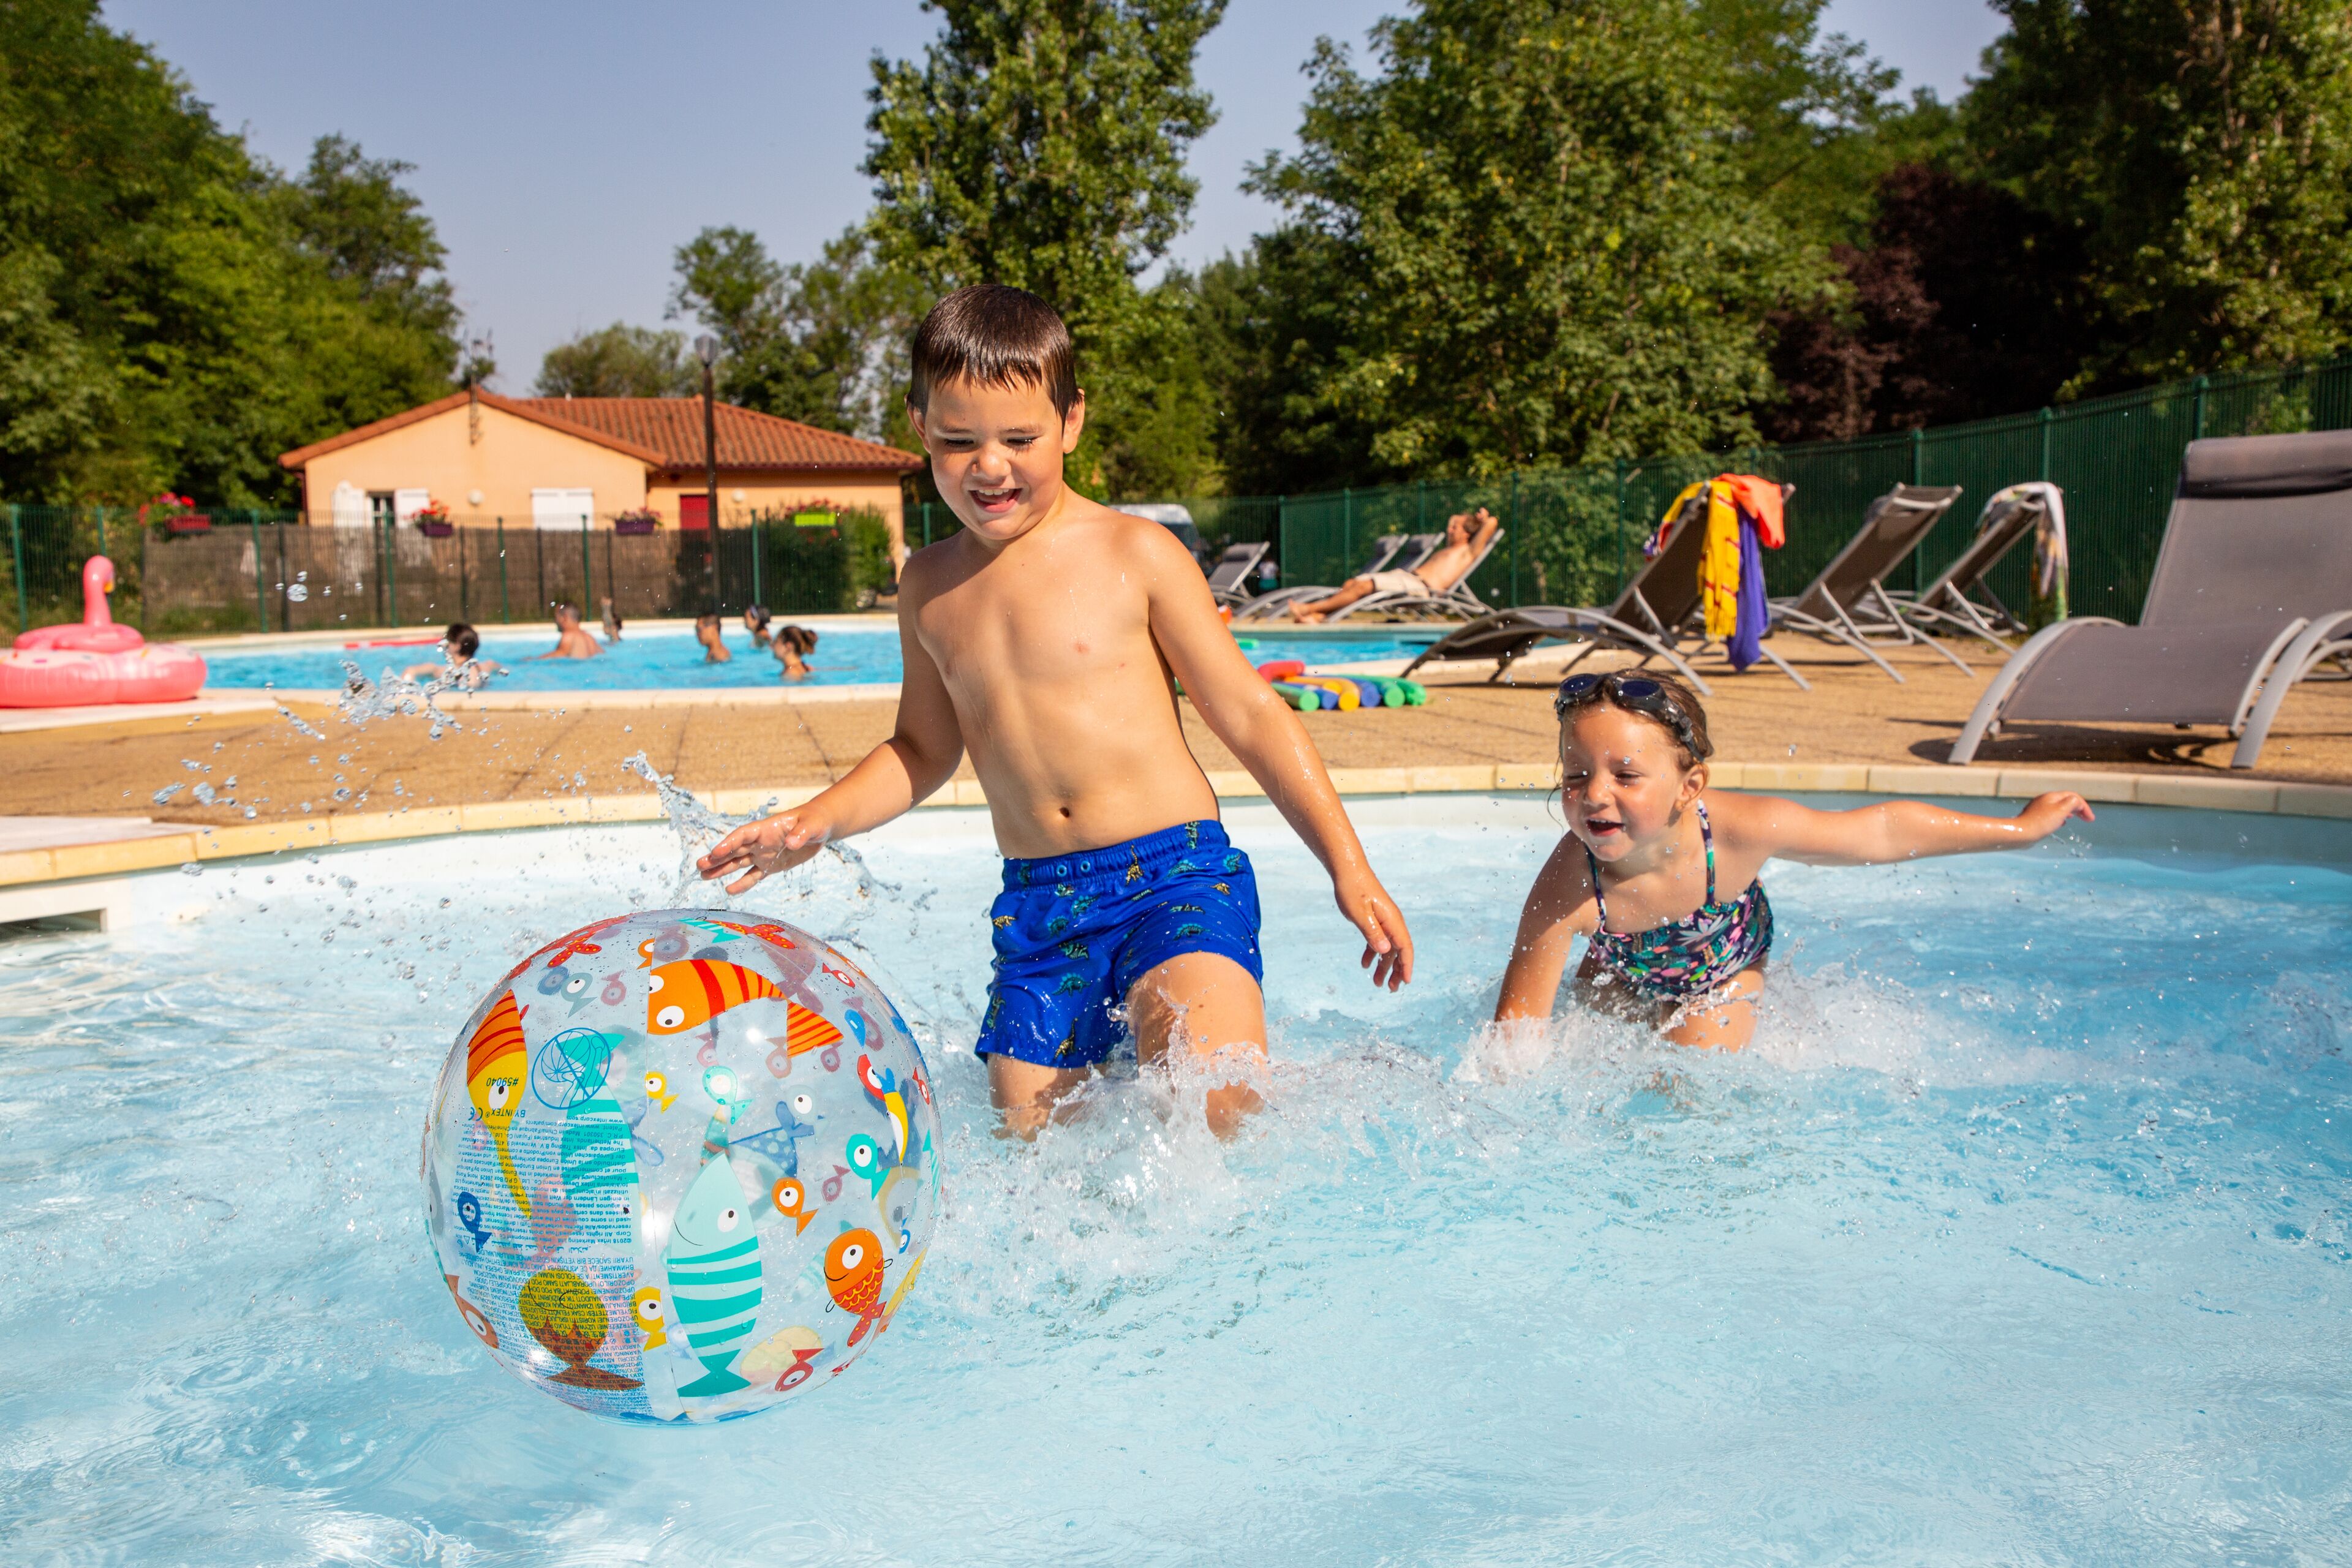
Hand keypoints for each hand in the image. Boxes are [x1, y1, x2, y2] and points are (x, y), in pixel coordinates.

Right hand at [696, 810, 830, 893]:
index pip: (742, 835)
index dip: (729, 843)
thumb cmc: (814, 821)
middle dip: (717, 857)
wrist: (820, 827)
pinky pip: (753, 876)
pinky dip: (742, 884)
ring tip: (703, 876)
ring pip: (738, 863)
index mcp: (765, 828)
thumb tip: (791, 843)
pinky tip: (729, 891)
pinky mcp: (770, 866)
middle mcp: (760, 842)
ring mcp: (763, 854)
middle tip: (699, 865)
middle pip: (734, 850)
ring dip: (721, 869)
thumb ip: (801, 834)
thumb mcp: (811, 825)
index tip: (715, 852)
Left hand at [1335, 866, 1413, 990]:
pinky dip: (1373, 953)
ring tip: (1378, 983)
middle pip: (1399, 951)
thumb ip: (1372, 933)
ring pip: (1388, 948)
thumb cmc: (1353, 890)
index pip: (1404, 947)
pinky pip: (1378, 940)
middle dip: (1397, 971)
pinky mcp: (1375, 919)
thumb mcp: (1359, 913)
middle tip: (1392, 989)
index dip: (1406, 966)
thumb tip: (1386, 951)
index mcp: (1392, 920)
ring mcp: (1384, 920)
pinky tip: (1365, 964)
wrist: (1348, 870)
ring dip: (1384, 966)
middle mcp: (1392, 922)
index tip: (1406, 982)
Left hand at [2018, 791, 2094, 839]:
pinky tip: (2061, 824)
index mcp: (2051, 796)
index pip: (2072, 796)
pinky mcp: (2035, 819)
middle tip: (2087, 819)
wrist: (2021, 833)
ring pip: (2058, 808)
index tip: (2090, 819)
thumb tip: (2076, 802)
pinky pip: (2051, 815)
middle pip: (2065, 801)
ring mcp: (2038, 809)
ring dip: (2069, 812)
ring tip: (2075, 818)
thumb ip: (2072, 803)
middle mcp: (2044, 800)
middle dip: (2078, 808)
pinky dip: (2060, 818)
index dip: (2084, 806)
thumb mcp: (2061, 810)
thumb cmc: (2042, 822)